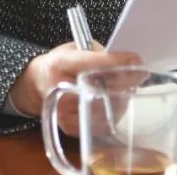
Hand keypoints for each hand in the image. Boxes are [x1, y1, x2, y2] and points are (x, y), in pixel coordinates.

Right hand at [8, 41, 141, 134]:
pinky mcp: (69, 127)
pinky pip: (100, 124)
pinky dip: (113, 113)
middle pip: (101, 89)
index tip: (137, 60)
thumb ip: (97, 54)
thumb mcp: (74, 48)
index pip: (94, 64)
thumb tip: (125, 62)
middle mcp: (61, 90)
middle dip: (125, 81)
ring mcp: (64, 112)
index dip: (118, 62)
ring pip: (104, 109)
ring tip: (128, 88)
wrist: (36, 85)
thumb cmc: (60, 63)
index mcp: (61, 64)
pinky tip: (117, 102)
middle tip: (140, 75)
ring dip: (122, 98)